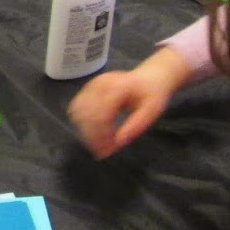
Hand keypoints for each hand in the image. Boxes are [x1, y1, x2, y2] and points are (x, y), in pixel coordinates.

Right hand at [66, 47, 191, 158]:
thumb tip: (118, 143)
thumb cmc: (152, 94)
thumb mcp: (152, 111)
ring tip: (97, 144)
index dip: (103, 135)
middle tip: (102, 152)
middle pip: (87, 114)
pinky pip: (76, 107)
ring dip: (85, 130)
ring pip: (78, 111)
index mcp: (119, 87)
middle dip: (93, 136)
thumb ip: (136, 126)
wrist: (149, 77)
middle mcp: (101, 83)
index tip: (108, 151)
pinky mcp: (87, 88)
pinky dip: (81, 122)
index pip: (102, 114)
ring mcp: (92, 85)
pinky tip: (92, 132)